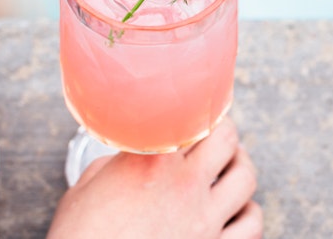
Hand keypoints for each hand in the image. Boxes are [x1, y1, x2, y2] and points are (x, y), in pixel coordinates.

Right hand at [47, 117, 262, 238]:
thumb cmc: (80, 238)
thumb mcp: (86, 189)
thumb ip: (115, 165)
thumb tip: (127, 159)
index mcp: (150, 161)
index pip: (188, 118)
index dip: (191, 108)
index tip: (191, 106)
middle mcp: (184, 185)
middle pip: (227, 138)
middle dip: (222, 131)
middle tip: (214, 133)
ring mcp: (204, 220)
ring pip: (246, 177)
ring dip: (239, 166)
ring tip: (231, 165)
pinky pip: (252, 224)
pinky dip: (248, 212)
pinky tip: (237, 210)